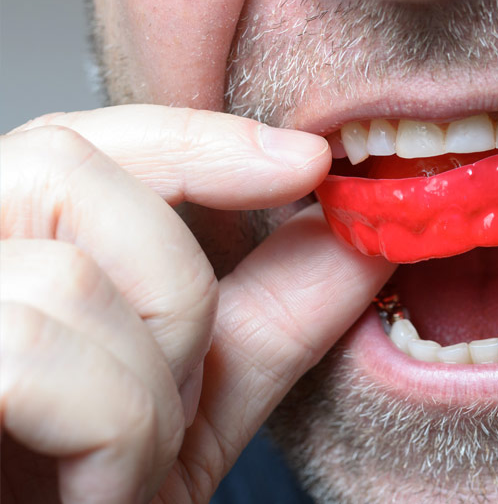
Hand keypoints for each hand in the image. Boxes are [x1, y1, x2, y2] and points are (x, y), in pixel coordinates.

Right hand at [0, 105, 394, 502]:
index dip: (197, 138)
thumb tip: (353, 241)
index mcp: (1, 251)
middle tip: (176, 394)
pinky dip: (109, 438)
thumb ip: (270, 312)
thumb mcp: (192, 399)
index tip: (306, 162)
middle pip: (68, 172)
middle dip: (172, 292)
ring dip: (144, 396)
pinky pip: (31, 355)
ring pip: (67, 278)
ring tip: (120, 467)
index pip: (80, 139)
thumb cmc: (82, 494)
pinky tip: (90, 493)